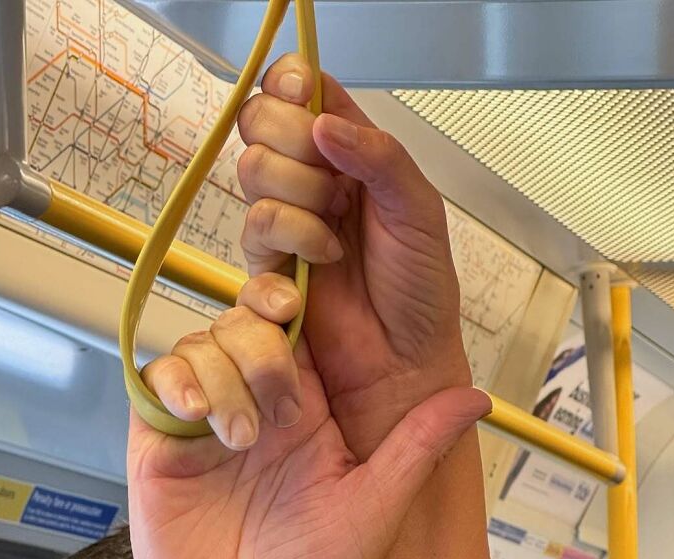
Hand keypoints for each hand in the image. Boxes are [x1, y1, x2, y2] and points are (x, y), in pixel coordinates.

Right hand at [127, 310, 487, 558]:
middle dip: (258, 350)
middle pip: (243, 323)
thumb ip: (419, 446)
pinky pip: (156, 383)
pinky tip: (194, 417)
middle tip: (277, 411)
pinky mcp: (163, 444)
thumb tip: (480, 397)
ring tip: (238, 440)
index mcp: (310, 411)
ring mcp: (208, 422)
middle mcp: (257, 405)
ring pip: (200, 345)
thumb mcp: (375, 507)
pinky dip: (172, 383)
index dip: (289, 300)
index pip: (295, 326)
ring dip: (219, 375)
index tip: (294, 309)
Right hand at [237, 54, 470, 460]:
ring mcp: (288, 218)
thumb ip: (378, 156)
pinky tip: (323, 259)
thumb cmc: (420, 290)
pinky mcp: (268, 260)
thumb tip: (323, 123)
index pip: (304, 91)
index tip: (302, 96)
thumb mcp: (419, 210)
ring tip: (337, 233)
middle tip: (334, 183)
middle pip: (263, 122)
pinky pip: (255, 225)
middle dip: (293, 144)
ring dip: (299, 198)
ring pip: (254, 170)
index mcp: (352, 153)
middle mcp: (314, 178)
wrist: (402, 360)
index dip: (291, 83)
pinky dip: (291, 236)